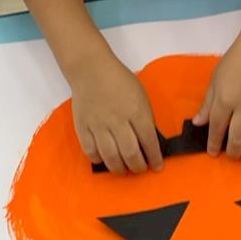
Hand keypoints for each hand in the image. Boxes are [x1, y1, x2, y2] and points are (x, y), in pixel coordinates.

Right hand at [69, 55, 162, 174]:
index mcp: (136, 111)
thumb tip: (149, 141)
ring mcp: (98, 125)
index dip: (155, 158)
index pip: (149, 141)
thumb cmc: (120, 80)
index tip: (157, 166)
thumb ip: (145, 118)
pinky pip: (90, 151)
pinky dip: (98, 159)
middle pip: (130, 153)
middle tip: (140, 169)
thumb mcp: (141, 95)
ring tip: (123, 170)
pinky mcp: (83, 127)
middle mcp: (118, 121)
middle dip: (138, 166)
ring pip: (110, 156)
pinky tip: (104, 159)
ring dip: (119, 168)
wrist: (91, 70)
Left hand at [193, 40, 240, 157]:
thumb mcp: (215, 80)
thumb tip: (198, 123)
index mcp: (226, 100)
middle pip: (238, 140)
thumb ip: (208, 104)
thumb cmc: (236, 62)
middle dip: (233, 152)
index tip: (213, 151)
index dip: (213, 144)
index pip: (217, 129)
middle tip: (231, 153)